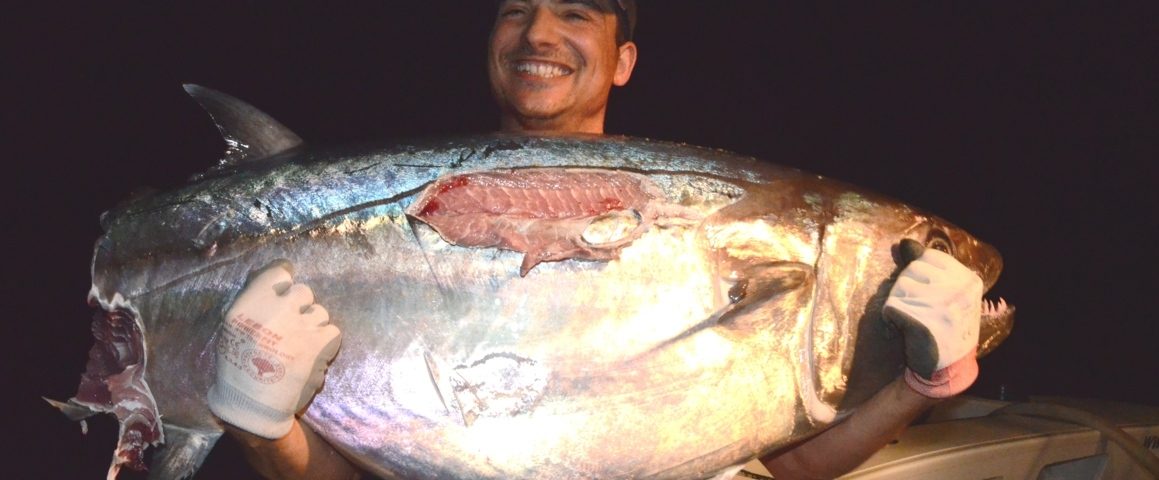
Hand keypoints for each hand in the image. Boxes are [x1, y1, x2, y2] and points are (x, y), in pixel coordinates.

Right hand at [208, 261, 341, 438]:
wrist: (253, 403)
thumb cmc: (238, 365)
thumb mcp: (232, 325)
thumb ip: (254, 300)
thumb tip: (278, 275)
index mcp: (252, 301)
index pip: (280, 271)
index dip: (283, 281)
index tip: (282, 291)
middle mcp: (279, 307)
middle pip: (303, 291)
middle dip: (298, 306)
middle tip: (289, 326)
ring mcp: (303, 324)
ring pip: (319, 312)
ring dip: (312, 325)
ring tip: (299, 344)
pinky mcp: (321, 343)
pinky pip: (332, 331)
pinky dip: (325, 341)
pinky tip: (311, 352)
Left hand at [883, 243, 981, 397]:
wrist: (946, 369)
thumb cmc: (943, 326)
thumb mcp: (944, 292)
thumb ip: (924, 265)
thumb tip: (903, 243)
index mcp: (968, 280)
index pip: (927, 256)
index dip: (918, 273)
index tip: (929, 294)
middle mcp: (958, 291)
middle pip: (910, 270)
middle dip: (907, 289)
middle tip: (921, 311)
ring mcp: (940, 307)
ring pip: (897, 288)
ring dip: (898, 303)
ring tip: (914, 320)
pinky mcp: (920, 323)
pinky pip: (890, 308)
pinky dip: (891, 318)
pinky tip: (905, 330)